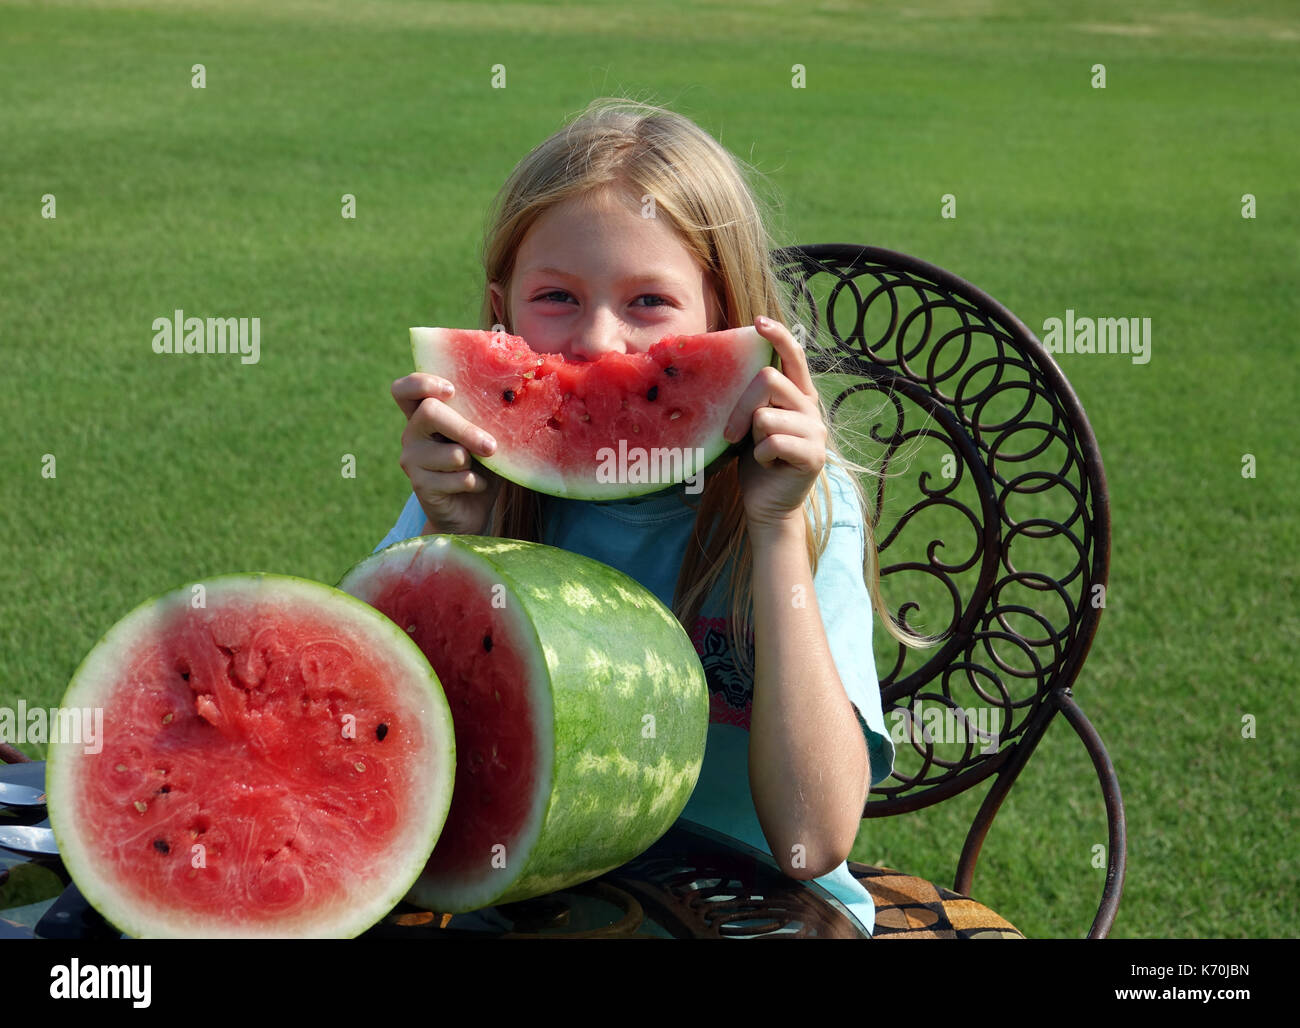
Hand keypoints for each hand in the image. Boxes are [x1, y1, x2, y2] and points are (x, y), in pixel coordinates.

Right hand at [391, 373, 502, 535]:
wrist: (471, 511)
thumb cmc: (481, 465)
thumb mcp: (485, 436)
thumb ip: (486, 418)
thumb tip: (508, 401)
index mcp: (424, 415)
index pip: (404, 390)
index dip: (422, 383)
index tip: (451, 391)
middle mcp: (412, 433)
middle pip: (430, 412)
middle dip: (466, 429)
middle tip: (491, 446)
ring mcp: (412, 460)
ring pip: (451, 453)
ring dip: (476, 463)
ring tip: (478, 469)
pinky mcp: (420, 485)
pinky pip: (457, 479)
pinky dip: (477, 483)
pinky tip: (475, 486)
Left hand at [721, 316, 826, 534]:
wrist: (768, 504)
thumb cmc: (755, 460)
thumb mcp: (751, 422)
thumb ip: (751, 398)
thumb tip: (730, 367)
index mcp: (797, 394)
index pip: (794, 355)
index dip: (778, 335)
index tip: (757, 322)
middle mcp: (811, 407)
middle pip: (767, 379)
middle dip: (740, 405)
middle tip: (731, 433)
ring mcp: (816, 431)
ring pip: (766, 414)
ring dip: (752, 436)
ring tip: (760, 451)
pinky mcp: (814, 456)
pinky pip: (773, 442)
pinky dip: (761, 456)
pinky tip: (770, 465)